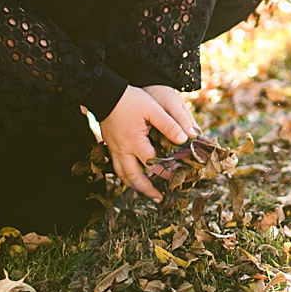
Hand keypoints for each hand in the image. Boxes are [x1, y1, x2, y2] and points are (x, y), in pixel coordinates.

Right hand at [100, 85, 197, 200]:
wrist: (105, 93)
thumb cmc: (131, 99)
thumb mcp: (153, 109)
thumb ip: (169, 125)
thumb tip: (184, 139)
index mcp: (135, 143)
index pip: (153, 164)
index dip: (166, 171)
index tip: (177, 176)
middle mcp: (122, 150)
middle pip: (134, 177)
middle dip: (147, 189)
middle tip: (158, 197)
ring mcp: (114, 149)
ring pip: (122, 174)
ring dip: (134, 185)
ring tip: (145, 191)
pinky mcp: (110, 145)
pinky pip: (117, 166)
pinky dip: (126, 175)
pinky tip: (133, 175)